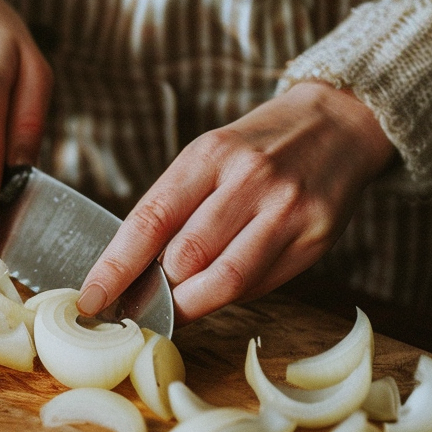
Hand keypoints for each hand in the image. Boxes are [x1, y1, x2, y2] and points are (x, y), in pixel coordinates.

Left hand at [77, 81, 394, 323]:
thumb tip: (133, 272)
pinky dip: (232, 296)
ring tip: (176, 308)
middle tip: (141, 305)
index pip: (150, 219)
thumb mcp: (210, 157)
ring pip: (223, 280)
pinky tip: (224, 287)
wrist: (339, 123)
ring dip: (191, 304)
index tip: (92, 298)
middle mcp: (250, 179)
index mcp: (210, 155)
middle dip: (156, 291)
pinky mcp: (316, 238)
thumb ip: (177, 209)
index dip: (115, 267)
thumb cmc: (260, 146)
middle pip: (185, 258)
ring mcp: (287, 210)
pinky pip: (260, 285)